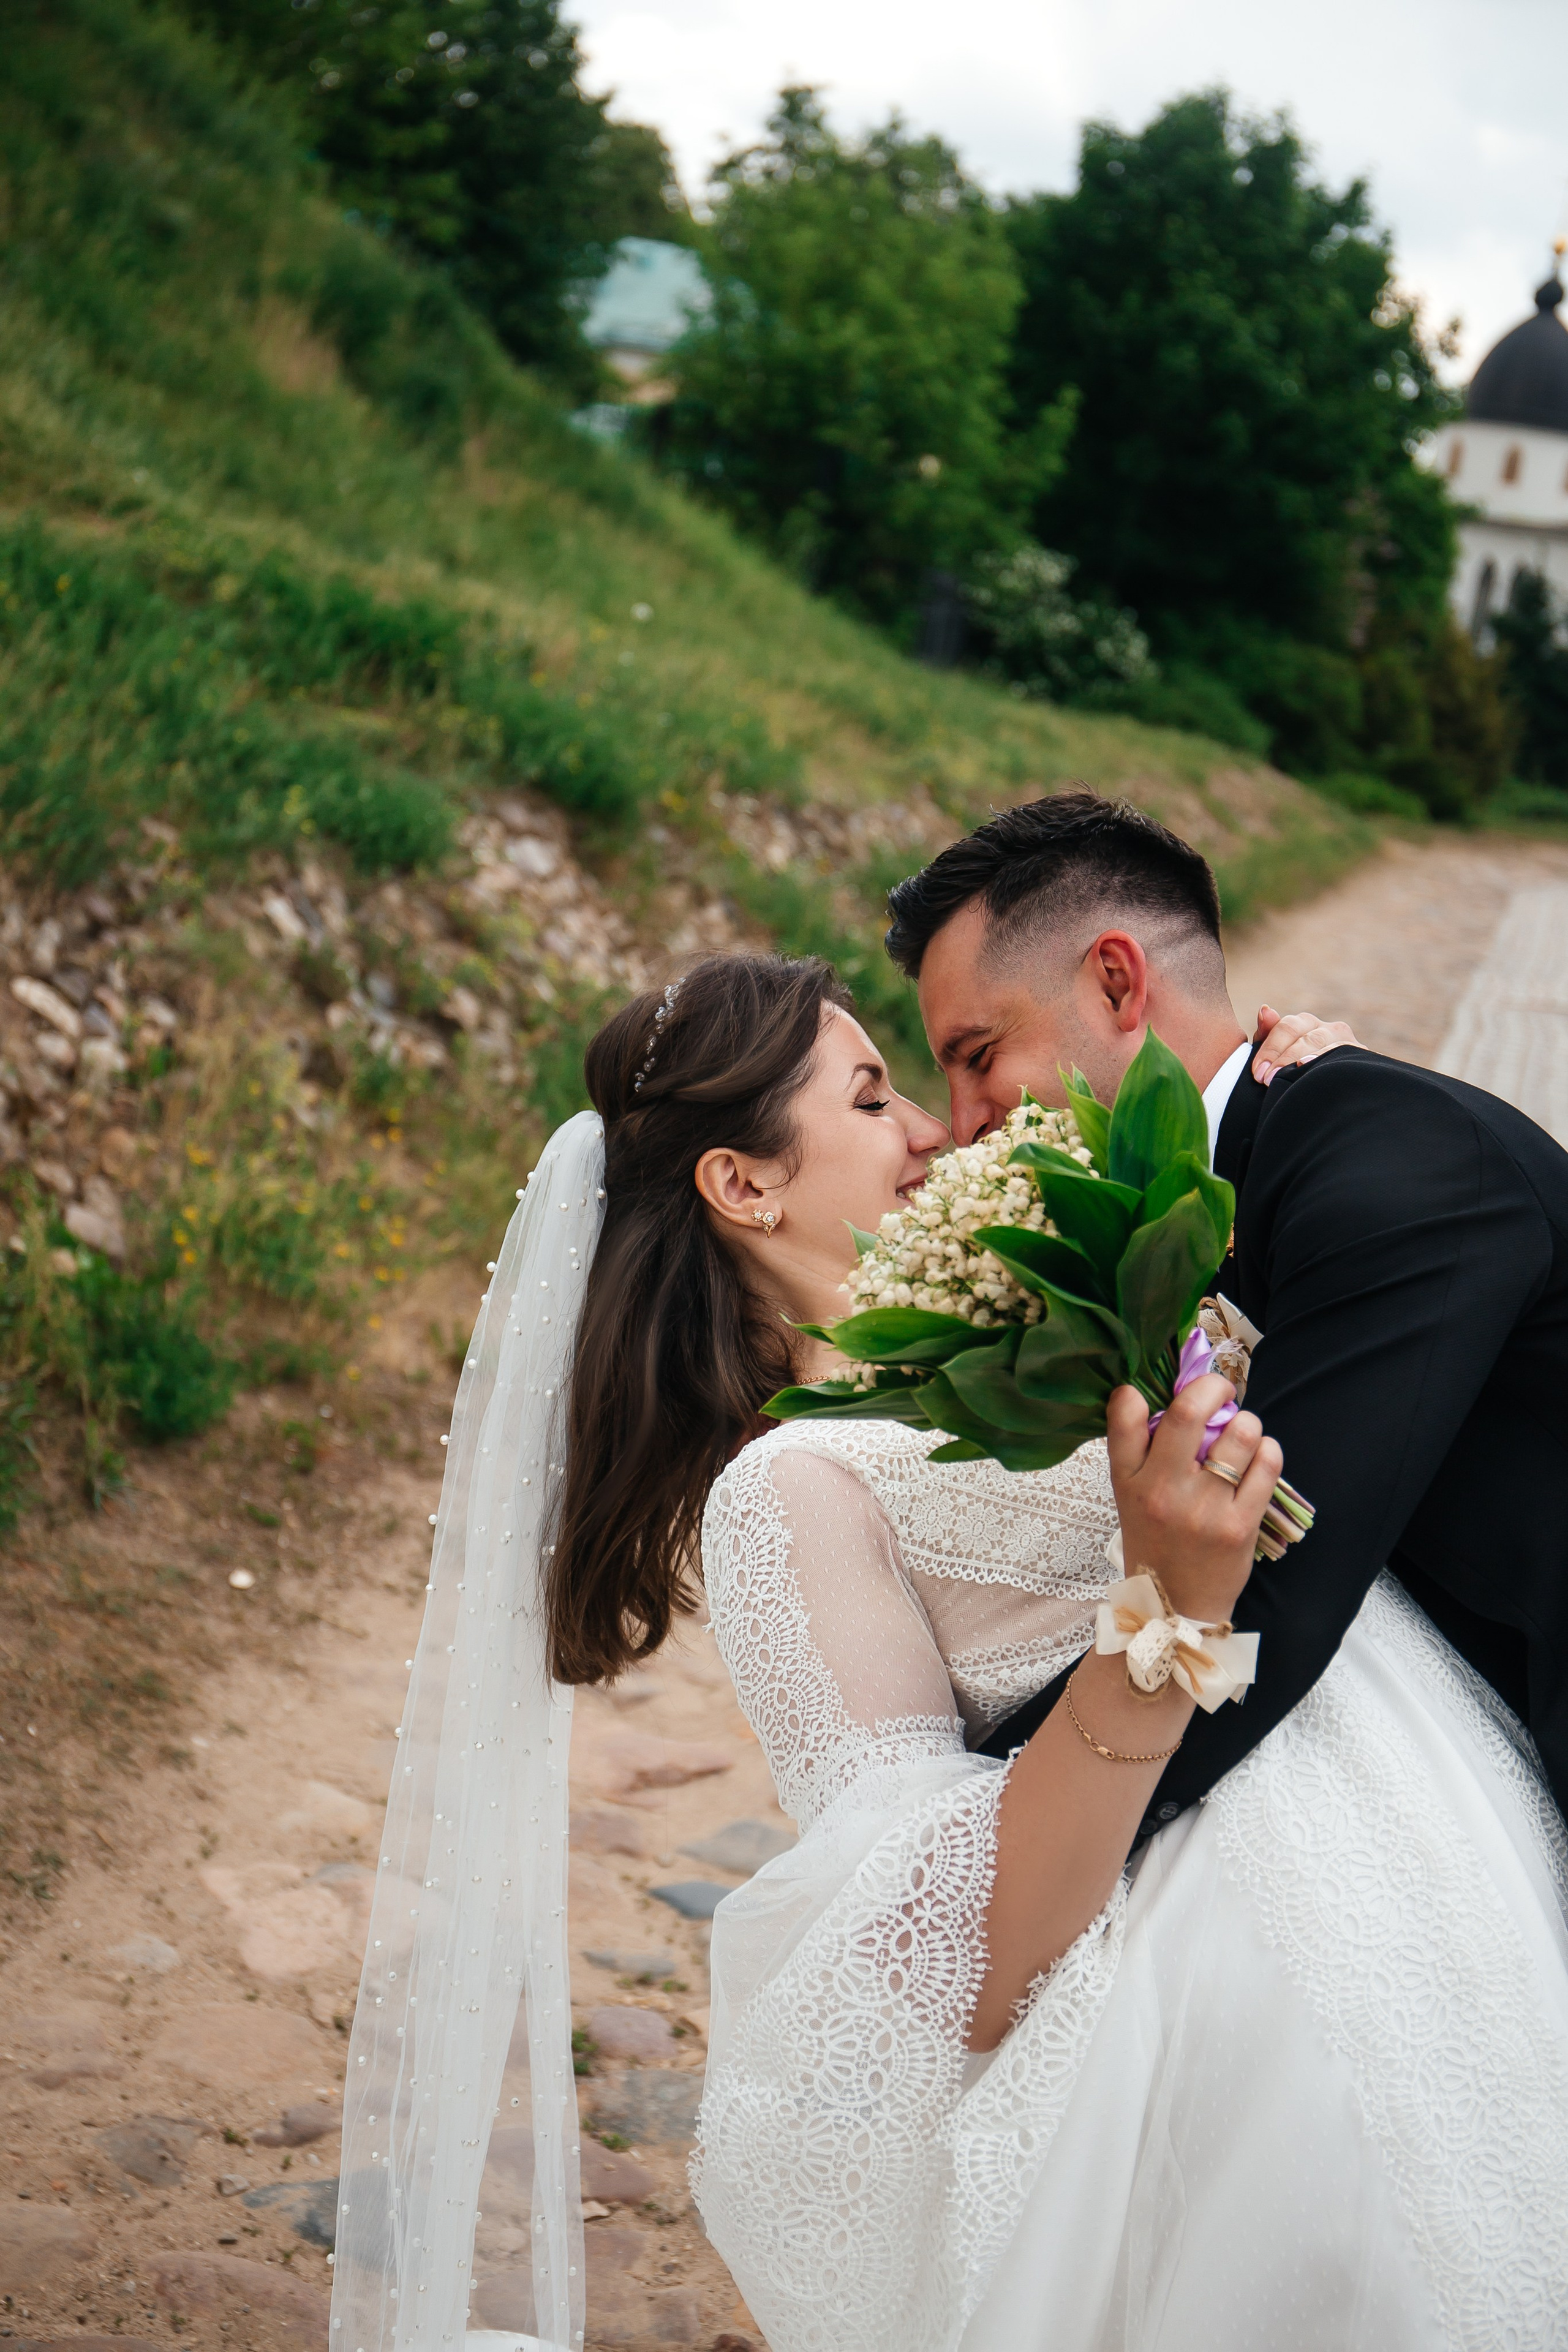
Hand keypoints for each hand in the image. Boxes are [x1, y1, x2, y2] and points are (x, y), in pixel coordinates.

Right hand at [1106, 1376, 1281, 1623]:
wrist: (1175, 1608)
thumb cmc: (1156, 1541)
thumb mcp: (1130, 1496)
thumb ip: (1141, 1450)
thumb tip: (1174, 1396)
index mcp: (1128, 1479)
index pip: (1122, 1415)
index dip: (1135, 1391)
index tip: (1156, 1393)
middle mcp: (1161, 1490)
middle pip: (1189, 1412)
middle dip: (1213, 1386)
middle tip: (1222, 1389)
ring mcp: (1203, 1508)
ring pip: (1240, 1433)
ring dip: (1247, 1422)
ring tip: (1243, 1434)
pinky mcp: (1239, 1526)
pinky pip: (1266, 1464)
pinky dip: (1268, 1450)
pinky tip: (1259, 1456)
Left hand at [1250, 1004, 1359, 1087]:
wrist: (1329, 1095)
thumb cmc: (1294, 1073)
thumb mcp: (1278, 1055)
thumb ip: (1268, 1035)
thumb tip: (1265, 1009)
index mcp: (1306, 1024)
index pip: (1287, 1027)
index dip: (1270, 1049)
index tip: (1257, 1073)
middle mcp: (1330, 1028)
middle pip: (1307, 1037)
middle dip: (1284, 1059)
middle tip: (1267, 1080)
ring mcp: (1350, 1042)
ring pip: (1329, 1045)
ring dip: (1308, 1058)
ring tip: (1294, 1070)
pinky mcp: (1363, 1058)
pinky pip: (1349, 1056)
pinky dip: (1334, 1062)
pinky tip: (1320, 1070)